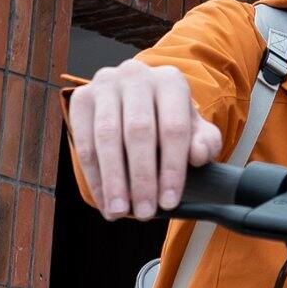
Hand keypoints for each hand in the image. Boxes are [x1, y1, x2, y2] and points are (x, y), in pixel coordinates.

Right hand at [69, 58, 221, 220]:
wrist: (136, 102)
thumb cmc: (169, 121)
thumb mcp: (195, 131)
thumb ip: (205, 143)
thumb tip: (198, 154)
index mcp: (170, 81)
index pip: (173, 128)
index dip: (172, 169)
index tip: (169, 202)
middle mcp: (136, 75)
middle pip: (139, 132)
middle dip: (141, 178)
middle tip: (144, 212)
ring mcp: (105, 84)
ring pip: (107, 136)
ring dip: (113, 179)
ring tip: (119, 210)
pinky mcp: (81, 97)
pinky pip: (84, 140)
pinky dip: (93, 174)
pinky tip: (103, 199)